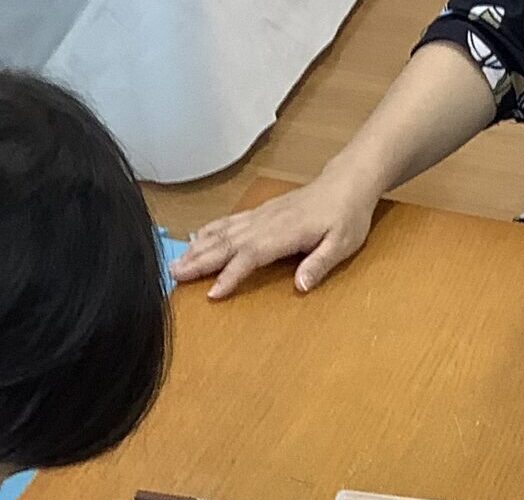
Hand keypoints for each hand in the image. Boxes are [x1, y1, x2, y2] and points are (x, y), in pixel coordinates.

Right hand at [170, 167, 381, 299]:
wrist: (348, 182)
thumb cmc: (347, 215)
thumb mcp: (342, 243)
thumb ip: (320, 264)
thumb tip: (300, 286)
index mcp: (285, 233)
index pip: (251, 255)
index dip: (231, 274)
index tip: (213, 292)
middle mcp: (267, 222)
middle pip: (227, 243)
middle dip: (200, 260)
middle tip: (174, 276)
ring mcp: (261, 216)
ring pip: (223, 232)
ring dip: (197, 248)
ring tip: (175, 263)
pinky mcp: (261, 213)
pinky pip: (229, 222)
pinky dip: (209, 231)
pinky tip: (194, 239)